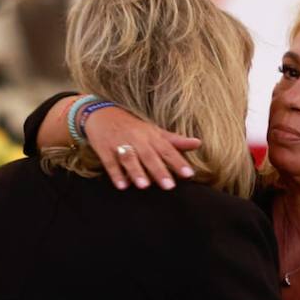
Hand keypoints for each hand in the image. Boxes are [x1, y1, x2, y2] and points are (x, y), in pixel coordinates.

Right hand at [83, 105, 200, 190]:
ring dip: (136, 171)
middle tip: (169, 186)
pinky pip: (110, 163)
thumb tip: (198, 143)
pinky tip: (122, 186)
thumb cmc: (132, 126)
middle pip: (149, 156)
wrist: (101, 113)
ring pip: (129, 158)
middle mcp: (137, 139)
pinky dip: (115, 174)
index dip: (178, 162)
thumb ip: (175, 141)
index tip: (189, 174)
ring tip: (144, 186)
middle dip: (159, 170)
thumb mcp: (154, 131)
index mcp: (151, 135)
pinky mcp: (104, 149)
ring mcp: (120, 143)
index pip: (168, 149)